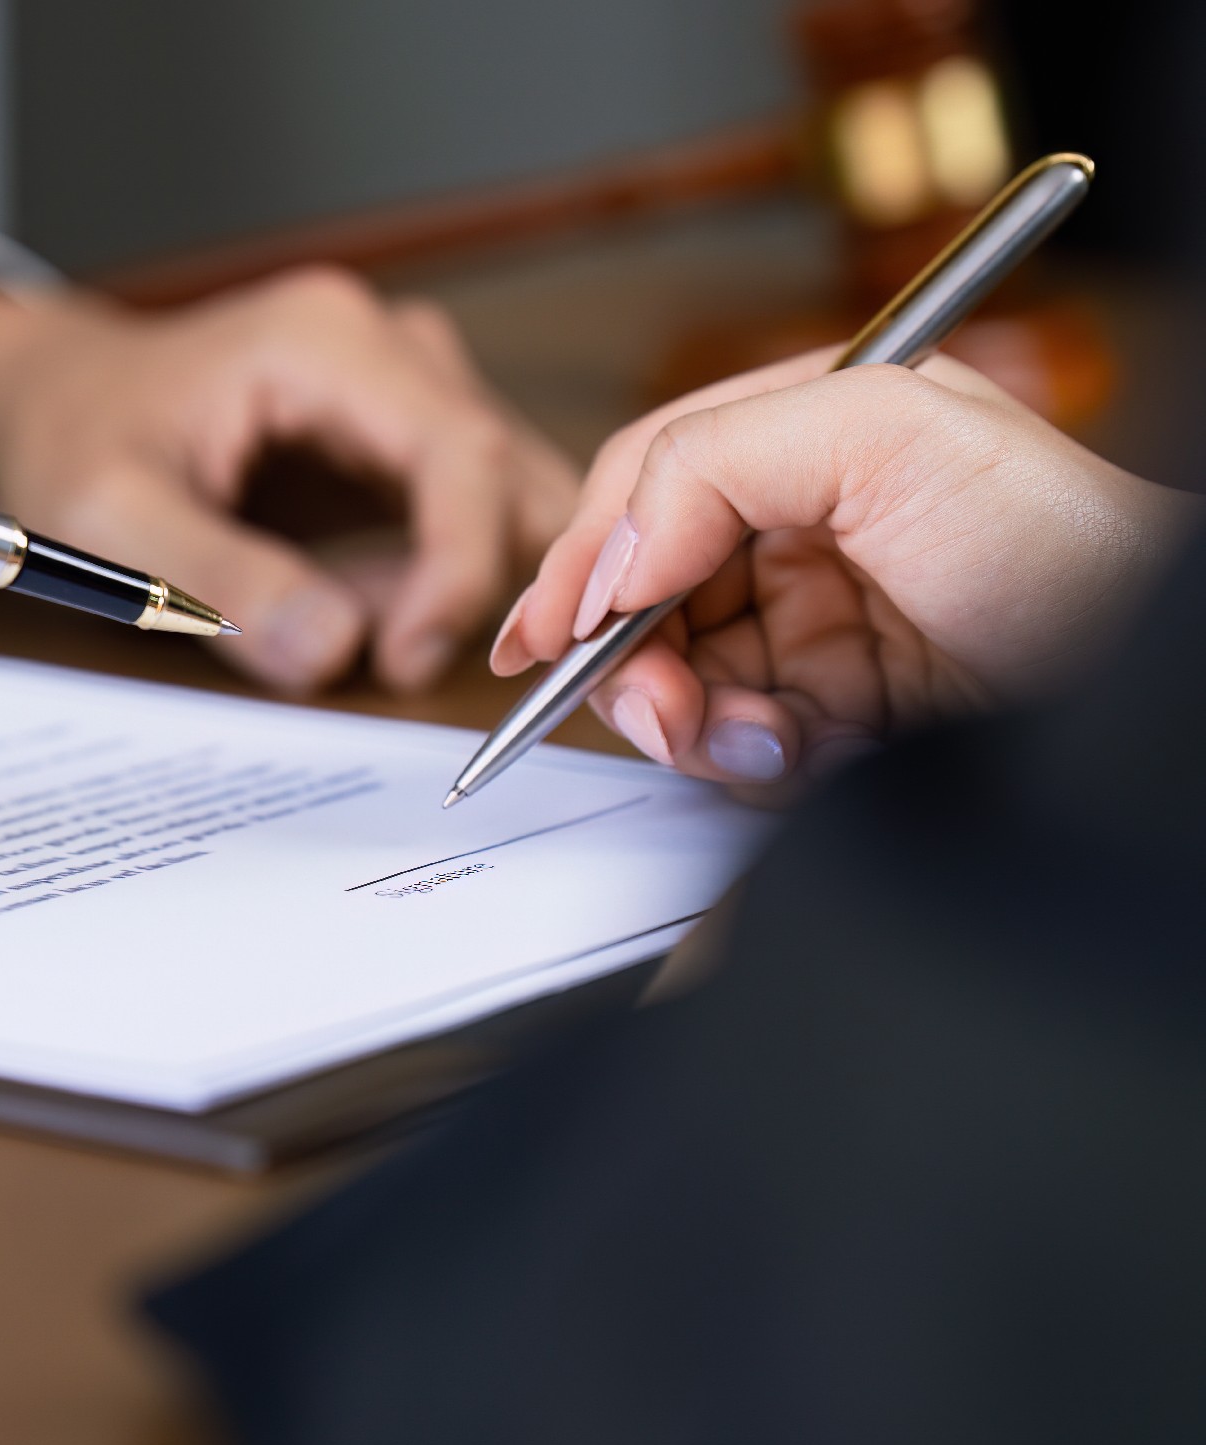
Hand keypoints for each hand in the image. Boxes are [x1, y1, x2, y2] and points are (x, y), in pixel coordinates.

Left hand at [0, 268, 577, 692]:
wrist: (54, 396)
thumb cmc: (70, 438)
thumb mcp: (108, 516)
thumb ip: (218, 579)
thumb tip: (334, 649)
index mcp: (326, 340)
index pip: (461, 452)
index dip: (461, 569)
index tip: (406, 662)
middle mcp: (389, 347)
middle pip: (510, 474)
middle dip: (475, 586)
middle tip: (390, 663)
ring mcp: (407, 386)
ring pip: (508, 501)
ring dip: (455, 588)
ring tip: (348, 624)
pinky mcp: (404, 436)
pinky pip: (472, 518)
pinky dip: (435, 582)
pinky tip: (348, 600)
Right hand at [492, 348, 1196, 790]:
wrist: (1151, 669)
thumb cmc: (1062, 537)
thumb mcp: (883, 431)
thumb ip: (712, 460)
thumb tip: (605, 561)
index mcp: (803, 436)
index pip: (645, 484)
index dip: (582, 557)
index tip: (549, 633)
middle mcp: (799, 525)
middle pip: (642, 593)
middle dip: (627, 656)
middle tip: (652, 703)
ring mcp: (816, 622)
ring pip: (679, 678)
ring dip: (690, 719)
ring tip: (750, 736)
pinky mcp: (838, 712)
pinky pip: (737, 744)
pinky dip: (744, 762)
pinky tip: (793, 755)